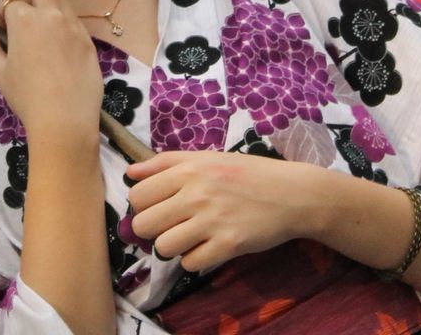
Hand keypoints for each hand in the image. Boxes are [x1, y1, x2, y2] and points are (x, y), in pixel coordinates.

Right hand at [0, 0, 102, 140]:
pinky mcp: (89, 41)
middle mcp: (50, 15)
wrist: (64, 119)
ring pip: (62, 4)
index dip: (3, 12)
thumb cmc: (26, 96)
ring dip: (52, 12)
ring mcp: (74, 26)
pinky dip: (68, 30)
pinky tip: (64, 53)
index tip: (3, 29)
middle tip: (27, 27)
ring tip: (47, 37)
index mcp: (24, 19)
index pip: (9, 0)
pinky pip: (77, 24)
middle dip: (31, 2)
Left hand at [126, 150, 313, 271]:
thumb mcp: (205, 158)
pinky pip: (190, 263)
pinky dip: (193, 259)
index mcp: (188, 170)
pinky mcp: (229, 245)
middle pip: (144, 224)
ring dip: (171, 246)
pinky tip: (205, 247)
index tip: (156, 206)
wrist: (290, 193)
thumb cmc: (245, 172)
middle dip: (151, 229)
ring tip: (186, 237)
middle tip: (168, 225)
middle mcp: (196, 194)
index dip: (142, 204)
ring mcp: (212, 221)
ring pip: (164, 246)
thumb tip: (130, 173)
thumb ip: (165, 163)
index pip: (138, 195)